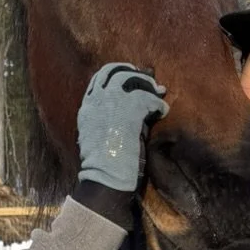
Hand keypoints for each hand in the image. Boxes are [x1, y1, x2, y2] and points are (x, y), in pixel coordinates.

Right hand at [77, 64, 167, 192]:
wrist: (105, 177)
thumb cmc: (106, 164)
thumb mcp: (102, 133)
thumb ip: (114, 115)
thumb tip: (138, 102)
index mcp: (87, 107)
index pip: (99, 77)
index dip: (118, 73)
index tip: (131, 76)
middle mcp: (96, 101)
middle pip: (115, 72)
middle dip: (134, 73)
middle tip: (149, 82)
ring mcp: (111, 103)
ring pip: (132, 79)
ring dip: (148, 85)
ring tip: (159, 94)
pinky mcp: (128, 111)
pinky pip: (148, 97)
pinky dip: (159, 103)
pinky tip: (163, 111)